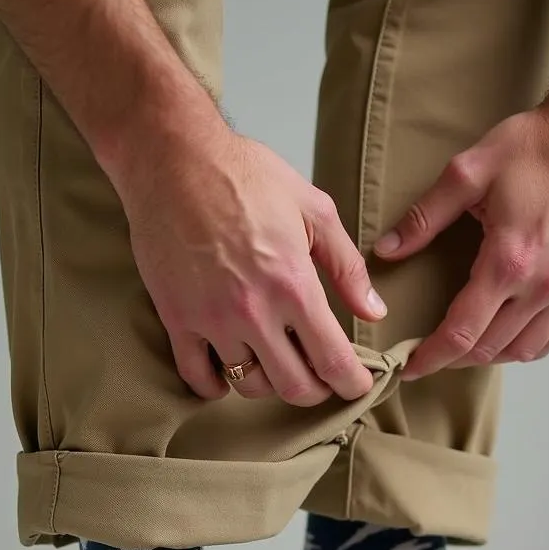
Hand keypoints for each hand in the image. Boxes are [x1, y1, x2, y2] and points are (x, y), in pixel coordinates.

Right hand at [116, 127, 386, 403]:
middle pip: (294, 388)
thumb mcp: (314, 210)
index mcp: (294, 284)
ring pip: (249, 385)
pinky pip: (198, 377)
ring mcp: (211, 319)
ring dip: (269, 382)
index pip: (333, 361)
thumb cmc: (244, 175)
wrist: (172, 159)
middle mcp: (253, 311)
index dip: (352, 384)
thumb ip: (347, 267)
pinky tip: (230, 368)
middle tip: (321, 376)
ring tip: (275, 361)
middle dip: (317, 389)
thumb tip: (375, 311)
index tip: (357, 385)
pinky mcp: (176, 318)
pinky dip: (217, 384)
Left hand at [375, 104, 548, 380]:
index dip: (431, 358)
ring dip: (494, 354)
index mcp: (508, 262)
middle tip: (434, 354)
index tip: (411, 368)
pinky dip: (539, 343)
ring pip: (528, 348)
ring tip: (471, 345)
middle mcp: (543, 284)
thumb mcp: (468, 172)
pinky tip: (521, 335)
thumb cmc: (538, 145)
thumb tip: (388, 250)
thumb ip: (424, 217)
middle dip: (455, 359)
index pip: (461, 333)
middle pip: (491, 347)